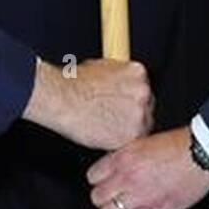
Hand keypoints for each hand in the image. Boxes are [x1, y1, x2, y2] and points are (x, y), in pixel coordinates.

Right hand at [22, 58, 152, 149]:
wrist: (61, 98)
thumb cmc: (73, 83)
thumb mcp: (101, 67)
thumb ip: (119, 76)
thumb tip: (120, 83)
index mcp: (137, 72)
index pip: (144, 89)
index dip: (132, 99)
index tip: (122, 105)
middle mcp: (143, 91)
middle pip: (147, 107)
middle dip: (132, 114)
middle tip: (112, 118)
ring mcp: (140, 113)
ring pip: (142, 126)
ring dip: (127, 129)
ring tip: (105, 126)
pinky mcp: (132, 133)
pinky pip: (131, 141)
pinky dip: (119, 141)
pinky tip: (103, 134)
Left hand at [87, 126, 208, 208]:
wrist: (199, 155)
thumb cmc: (178, 145)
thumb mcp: (143, 142)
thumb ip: (127, 156)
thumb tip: (117, 164)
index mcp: (123, 158)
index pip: (93, 175)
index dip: (96, 180)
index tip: (100, 182)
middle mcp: (127, 178)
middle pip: (98, 196)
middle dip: (100, 199)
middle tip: (106, 199)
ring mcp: (138, 197)